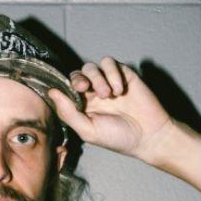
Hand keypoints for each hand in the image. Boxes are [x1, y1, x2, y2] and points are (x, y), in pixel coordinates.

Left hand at [48, 56, 175, 162]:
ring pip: (92, 67)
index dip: (64, 86)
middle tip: (85, 88)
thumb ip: (68, 112)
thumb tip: (52, 93)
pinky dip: (112, 73)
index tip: (71, 92)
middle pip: (77, 74)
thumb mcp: (88, 130)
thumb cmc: (117, 137)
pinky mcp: (122, 74)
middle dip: (79, 79)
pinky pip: (110, 63)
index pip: (66, 89)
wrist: (148, 135)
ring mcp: (107, 82)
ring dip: (98, 78)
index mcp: (81, 106)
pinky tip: (119, 90)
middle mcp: (92, 93)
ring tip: (109, 95)